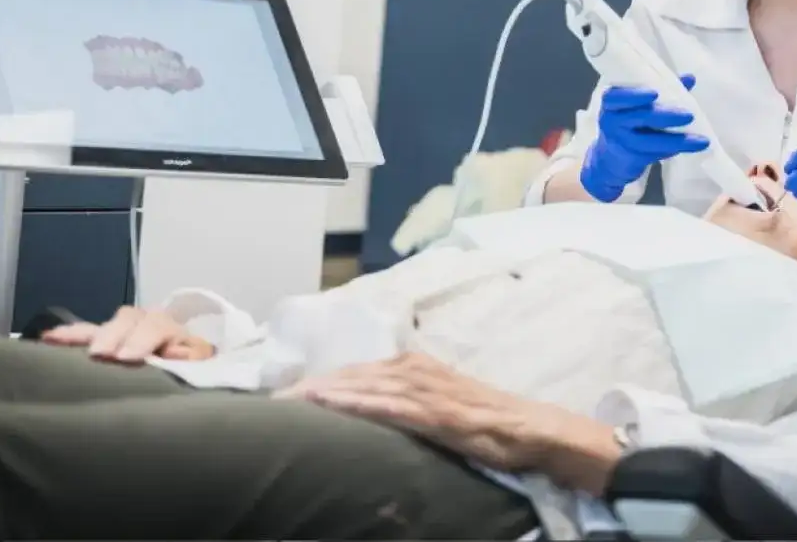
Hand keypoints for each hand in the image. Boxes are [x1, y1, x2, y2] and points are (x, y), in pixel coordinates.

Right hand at [40, 305, 215, 362]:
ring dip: (85, 333)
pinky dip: (69, 335)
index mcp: (172, 329)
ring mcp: (127, 329)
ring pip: (107, 323)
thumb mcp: (199, 364)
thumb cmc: (191, 367)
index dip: (143, 339)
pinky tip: (48, 338)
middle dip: (113, 335)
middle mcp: (148, 321)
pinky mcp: (109, 338)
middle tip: (100, 354)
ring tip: (60, 341)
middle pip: (130, 319)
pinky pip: (88, 333)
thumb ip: (190, 357)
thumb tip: (173, 351)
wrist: (188, 361)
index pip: (158, 326)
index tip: (126, 357)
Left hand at [276, 353, 600, 474]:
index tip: (277, 395)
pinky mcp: (436, 411)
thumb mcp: (436, 406)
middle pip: (349, 375)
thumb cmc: (483, 422)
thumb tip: (364, 414)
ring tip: (286, 402)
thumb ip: (402, 403)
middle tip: (267, 401)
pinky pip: (390, 406)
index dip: (315, 382)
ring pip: (363, 385)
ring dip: (323, 392)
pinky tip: (332, 405)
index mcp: (410, 367)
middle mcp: (413, 369)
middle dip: (307, 387)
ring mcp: (425, 387)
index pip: (352, 372)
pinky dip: (358, 403)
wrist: (529, 429)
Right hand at [581, 74, 710, 202]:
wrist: (612, 156)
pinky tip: (689, 146)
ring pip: (649, 141)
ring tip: (700, 140)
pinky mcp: (632, 158)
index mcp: (612, 101)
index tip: (655, 93)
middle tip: (689, 115)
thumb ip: (664, 89)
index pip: (617, 96)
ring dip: (676, 140)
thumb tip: (690, 77)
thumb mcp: (639, 103)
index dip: (635, 95)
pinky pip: (654, 154)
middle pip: (640, 117)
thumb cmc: (628, 119)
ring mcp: (621, 141)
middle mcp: (612, 121)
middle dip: (666, 116)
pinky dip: (672, 150)